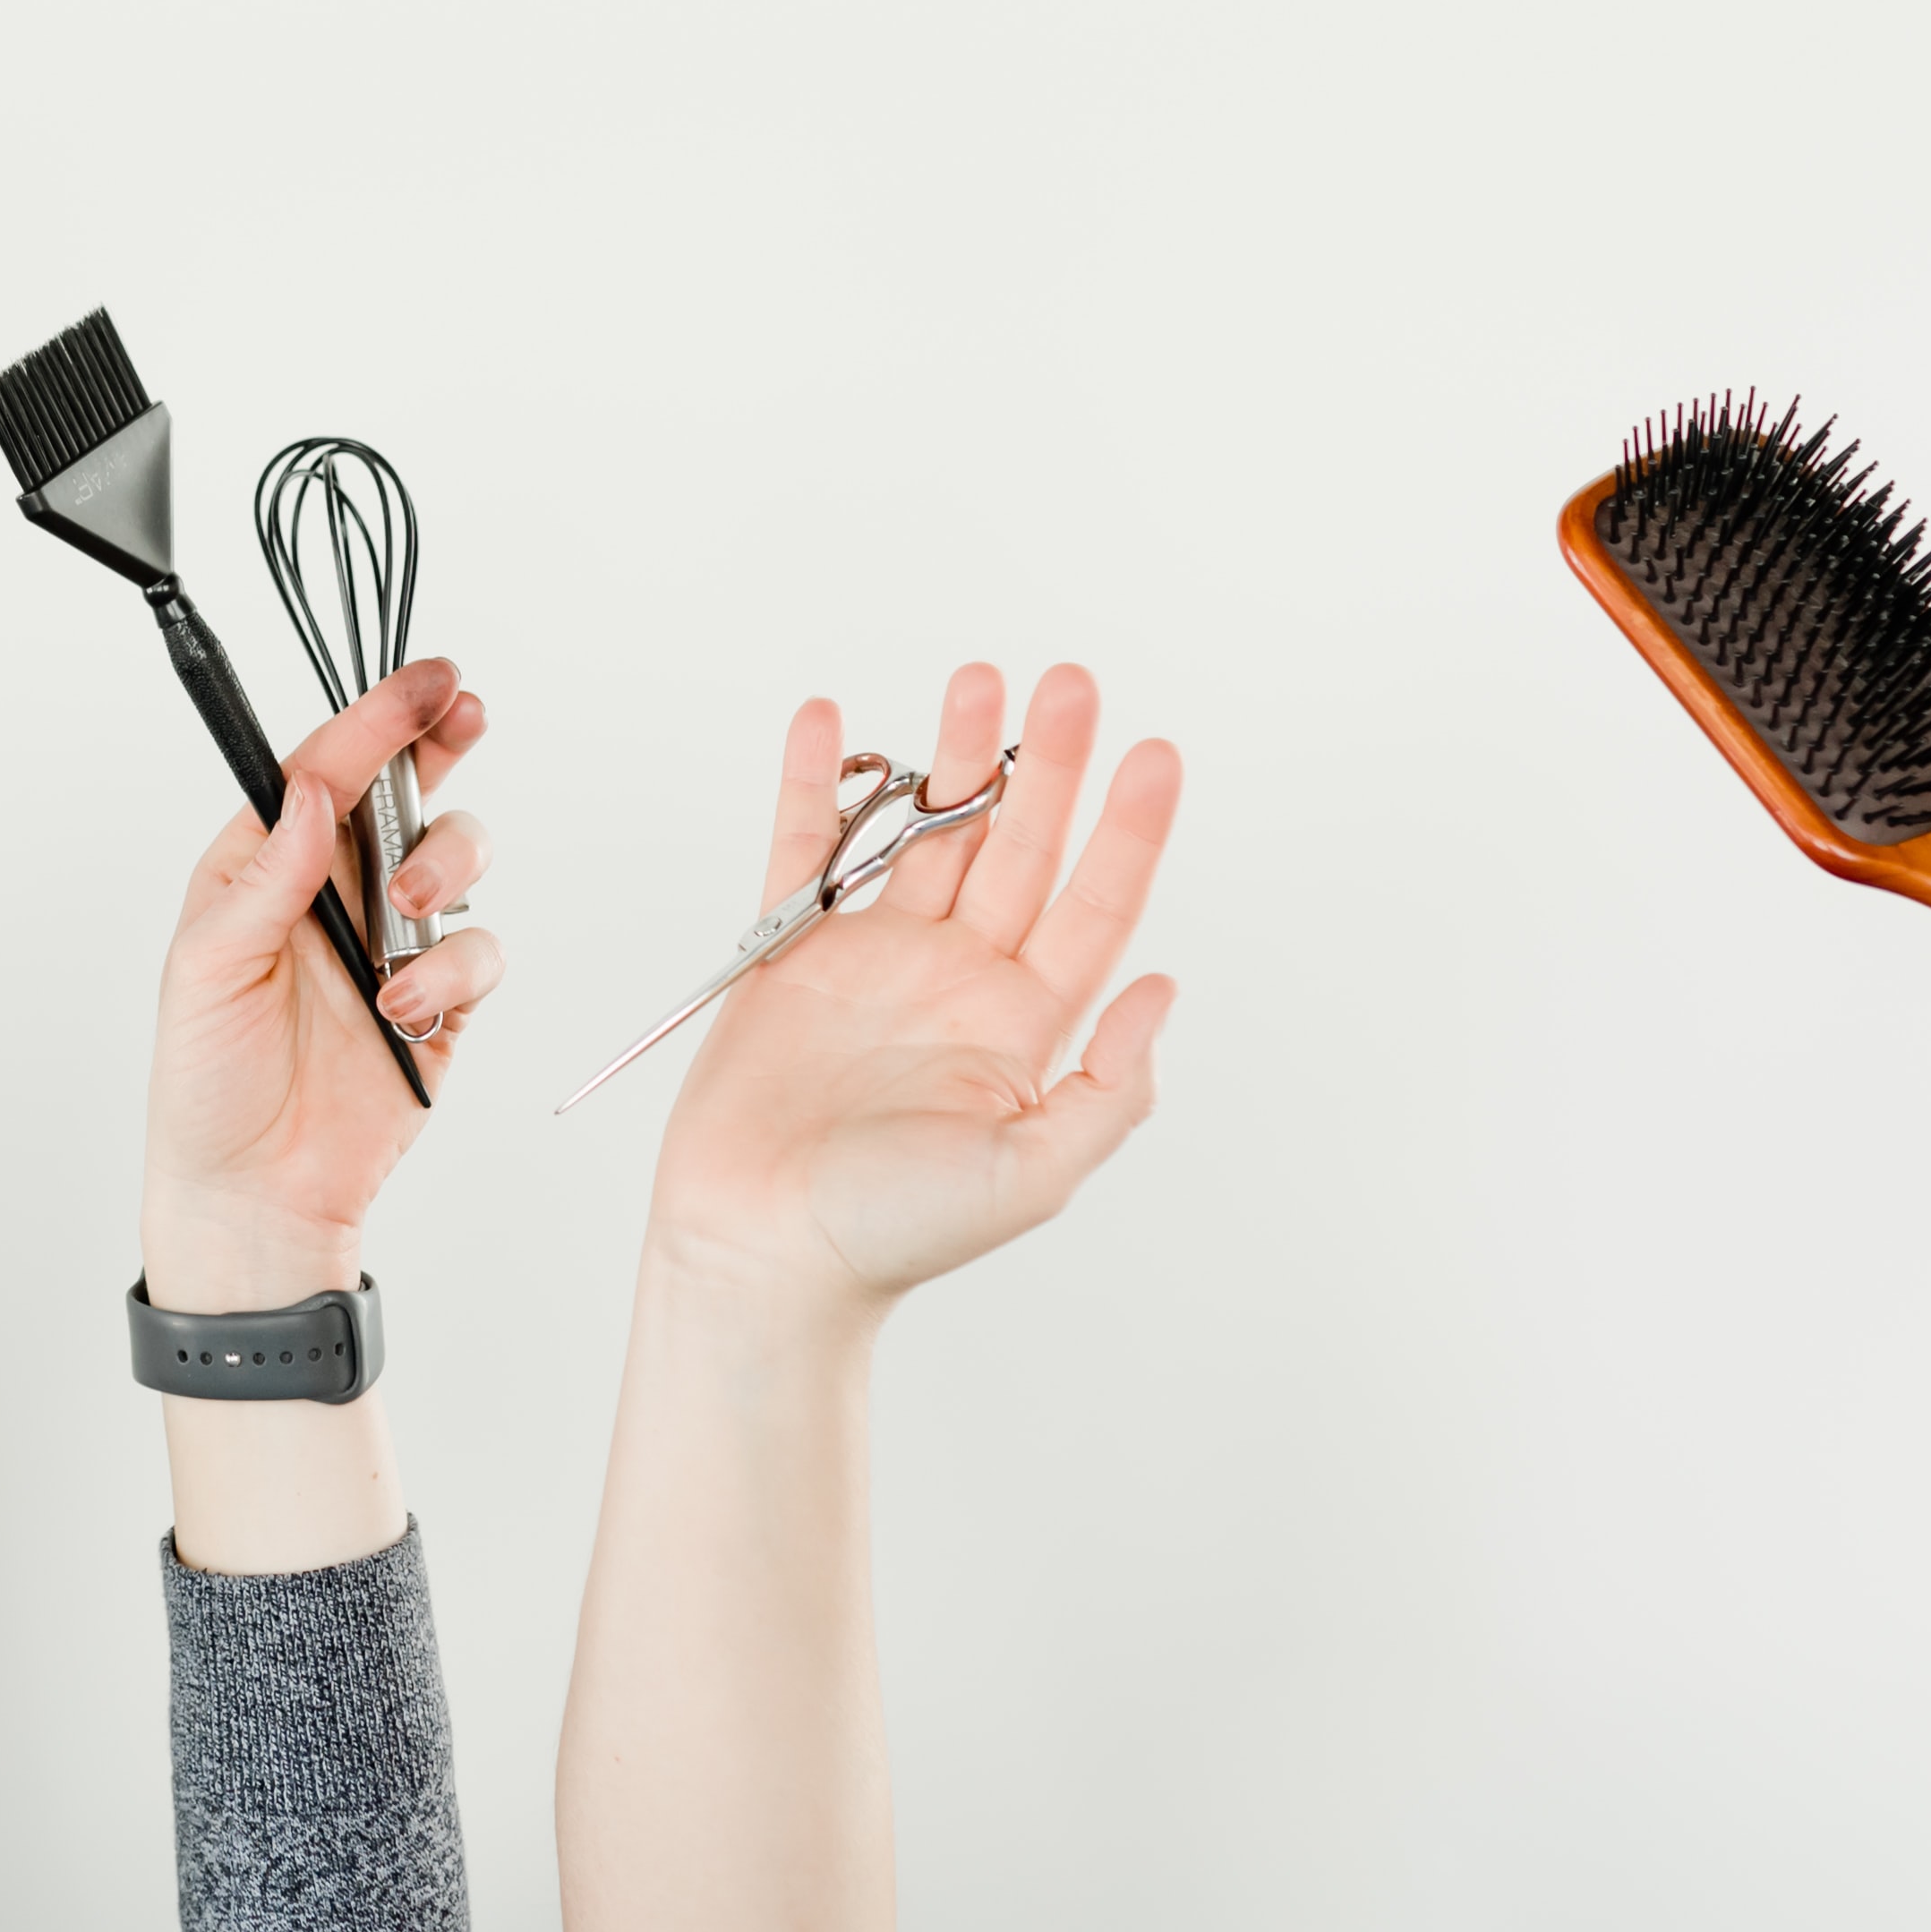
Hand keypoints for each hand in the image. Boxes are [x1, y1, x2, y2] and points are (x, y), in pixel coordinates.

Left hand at [139, 656, 499, 1305]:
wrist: (256, 1193)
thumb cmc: (208, 1080)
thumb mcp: (208, 968)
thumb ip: (269, 878)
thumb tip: (314, 793)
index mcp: (266, 863)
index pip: (325, 769)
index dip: (376, 717)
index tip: (425, 682)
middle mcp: (336, 887)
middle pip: (406, 788)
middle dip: (439, 744)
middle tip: (462, 717)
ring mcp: (393, 941)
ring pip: (456, 857)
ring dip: (443, 869)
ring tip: (403, 920)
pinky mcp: (441, 1001)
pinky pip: (480, 951)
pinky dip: (454, 970)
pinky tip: (406, 1011)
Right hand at [644, 664, 1179, 1324]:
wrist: (763, 1252)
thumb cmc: (895, 1232)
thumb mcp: (1035, 1173)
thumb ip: (1110, 1085)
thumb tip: (1167, 987)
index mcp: (1023, 1023)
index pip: (1091, 902)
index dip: (1128, 829)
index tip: (1155, 753)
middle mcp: (957, 976)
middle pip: (1016, 845)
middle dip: (1047, 762)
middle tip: (1071, 683)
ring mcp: (873, 957)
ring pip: (923, 834)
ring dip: (950, 758)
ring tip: (977, 679)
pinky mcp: (789, 952)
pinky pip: (804, 849)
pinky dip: (813, 784)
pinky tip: (831, 723)